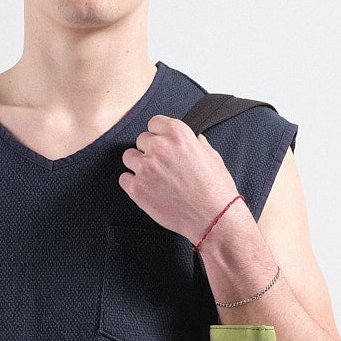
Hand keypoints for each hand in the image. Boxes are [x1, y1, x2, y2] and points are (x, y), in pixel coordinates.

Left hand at [117, 115, 240, 241]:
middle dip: (149, 151)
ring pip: (129, 157)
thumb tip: (195, 139)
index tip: (162, 144)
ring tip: (153, 178)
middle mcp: (159, 147)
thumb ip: (197, 143)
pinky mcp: (137, 189)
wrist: (212, 218)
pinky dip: (132, 183)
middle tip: (162, 166)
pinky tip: (146, 189)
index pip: (154, 123)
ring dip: (138, 165)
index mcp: (177, 133)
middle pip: (141, 140)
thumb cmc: (216, 189)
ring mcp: (145, 168)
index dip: (158, 135)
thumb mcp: (212, 156)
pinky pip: (124, 179)